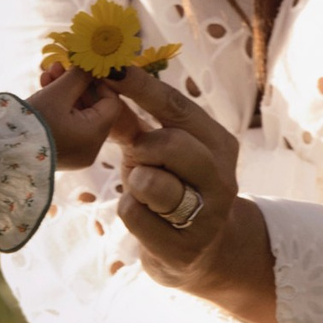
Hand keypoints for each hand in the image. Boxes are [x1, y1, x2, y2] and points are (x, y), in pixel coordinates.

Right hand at [24, 63, 127, 170]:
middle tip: (60, 66)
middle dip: (77, 84)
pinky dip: (59, 108)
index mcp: (95, 135)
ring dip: (65, 92)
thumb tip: (92, 62)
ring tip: (47, 73)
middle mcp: (90, 148)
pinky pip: (68, 126)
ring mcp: (76, 153)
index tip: (84, 68)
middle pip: (94, 108)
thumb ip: (79, 76)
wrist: (2, 150)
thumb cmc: (33, 122)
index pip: (111, 103)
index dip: (100, 82)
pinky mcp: (62, 154)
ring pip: (79, 115)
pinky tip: (44, 89)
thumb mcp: (58, 93)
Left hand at [105, 69, 274, 322]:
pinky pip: (134, 215)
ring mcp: (206, 216)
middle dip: (141, 147)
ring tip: (144, 190)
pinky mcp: (184, 248)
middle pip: (169, 143)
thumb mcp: (158, 154)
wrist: (203, 252)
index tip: (113, 69)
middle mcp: (221, 178)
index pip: (178, 107)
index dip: (143, 87)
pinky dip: (129, 211)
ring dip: (134, 182)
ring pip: (149, 182)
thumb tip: (101, 85)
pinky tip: (145, 217)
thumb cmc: (174, 188)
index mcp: (219, 144)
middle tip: (137, 156)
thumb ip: (133, 124)